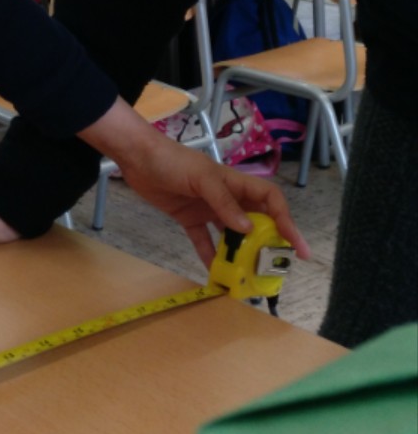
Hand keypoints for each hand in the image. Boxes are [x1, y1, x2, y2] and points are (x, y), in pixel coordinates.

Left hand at [115, 140, 310, 268]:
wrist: (137, 157)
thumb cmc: (173, 161)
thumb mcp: (202, 178)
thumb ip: (224, 203)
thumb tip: (249, 229)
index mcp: (235, 183)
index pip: (270, 201)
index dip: (287, 221)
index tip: (297, 247)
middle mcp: (226, 197)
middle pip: (255, 221)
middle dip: (265, 244)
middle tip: (271, 268)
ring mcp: (207, 208)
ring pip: (231, 234)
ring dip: (238, 253)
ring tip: (246, 276)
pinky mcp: (188, 217)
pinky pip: (203, 240)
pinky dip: (209, 255)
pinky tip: (214, 274)